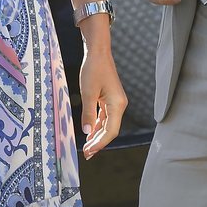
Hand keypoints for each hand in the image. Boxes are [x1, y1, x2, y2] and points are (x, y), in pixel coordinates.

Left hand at [79, 44, 127, 158]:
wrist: (98, 52)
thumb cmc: (93, 69)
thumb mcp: (87, 92)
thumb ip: (88, 113)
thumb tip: (87, 132)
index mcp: (117, 104)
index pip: (111, 130)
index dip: (100, 143)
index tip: (89, 151)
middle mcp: (119, 105)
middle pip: (111, 130)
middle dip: (99, 142)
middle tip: (86, 154)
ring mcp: (115, 102)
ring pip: (108, 124)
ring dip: (98, 135)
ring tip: (87, 147)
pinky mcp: (110, 99)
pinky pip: (105, 117)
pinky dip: (98, 125)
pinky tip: (90, 133)